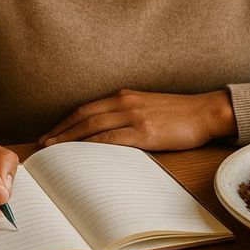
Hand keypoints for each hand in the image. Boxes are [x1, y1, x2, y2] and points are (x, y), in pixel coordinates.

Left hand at [38, 88, 236, 150]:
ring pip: (92, 126)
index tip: (51, 132)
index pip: (87, 108)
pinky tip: (81, 153)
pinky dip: (92, 145)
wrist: (206, 112)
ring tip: (54, 151)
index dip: (65, 121)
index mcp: (125, 95)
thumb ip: (127, 113)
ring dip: (70, 139)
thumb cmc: (180, 112)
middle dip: (60, 130)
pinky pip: (112, 139)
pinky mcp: (145, 132)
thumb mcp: (148, 105)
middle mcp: (126, 102)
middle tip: (43, 144)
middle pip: (84, 116)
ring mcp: (135, 116)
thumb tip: (105, 131)